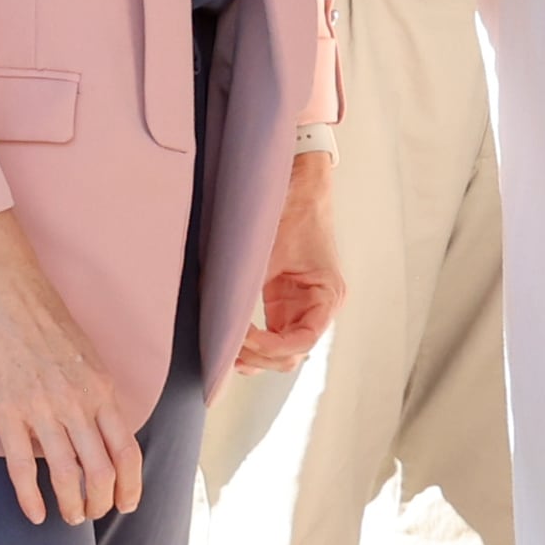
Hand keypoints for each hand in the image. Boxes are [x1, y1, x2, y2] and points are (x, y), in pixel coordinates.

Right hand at [0, 210, 141, 525]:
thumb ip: (96, 393)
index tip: (128, 503)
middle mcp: (79, 404)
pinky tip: (34, 515)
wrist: (7, 294)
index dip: (132, 483)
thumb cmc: (47, 323)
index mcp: (103, 389)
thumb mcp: (87, 356)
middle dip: (103, 500)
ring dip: (72, 504)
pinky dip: (30, 497)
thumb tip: (102, 428)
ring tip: (72, 519)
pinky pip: (21, 467)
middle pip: (103, 468)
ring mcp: (43, 410)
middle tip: (96, 515)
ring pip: (66, 473)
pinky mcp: (6, 414)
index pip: (129, 449)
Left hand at [235, 152, 342, 374]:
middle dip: (261, 357)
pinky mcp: (286, 303)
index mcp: (327, 295)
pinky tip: (232, 339)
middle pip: (293, 355)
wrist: (299, 187)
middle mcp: (319, 307)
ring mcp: (303, 307)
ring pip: (283, 351)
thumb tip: (217, 320)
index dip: (271, 348)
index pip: (303, 340)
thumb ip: (248, 289)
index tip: (243, 340)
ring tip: (226, 351)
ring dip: (257, 356)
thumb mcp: (269, 253)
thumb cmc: (293, 214)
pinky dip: (254, 343)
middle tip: (227, 350)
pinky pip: (273, 336)